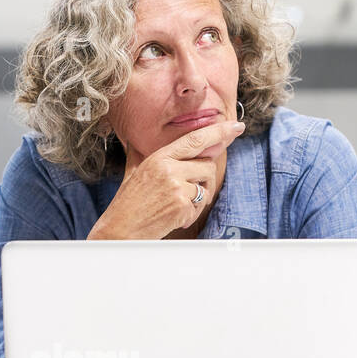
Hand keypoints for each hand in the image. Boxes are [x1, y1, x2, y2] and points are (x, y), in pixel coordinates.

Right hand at [87, 119, 245, 239]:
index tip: (236, 127)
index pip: (195, 140)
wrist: (120, 229)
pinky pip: (199, 208)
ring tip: (176, 207)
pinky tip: (173, 218)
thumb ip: (140, 155)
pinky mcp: (182, 206)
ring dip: (198, 200)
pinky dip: (189, 215)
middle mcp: (169, 168)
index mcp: (159, 157)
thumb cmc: (127, 204)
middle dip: (204, 181)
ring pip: (206, 188)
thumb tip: (135, 142)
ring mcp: (176, 187)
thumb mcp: (133, 173)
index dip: (218, 132)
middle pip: (207, 166)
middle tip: (189, 194)